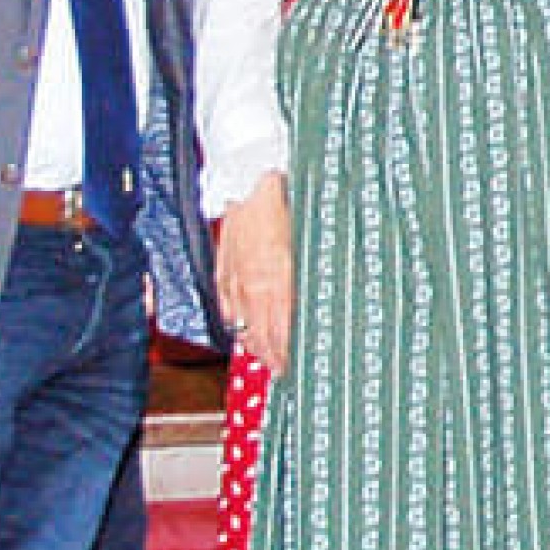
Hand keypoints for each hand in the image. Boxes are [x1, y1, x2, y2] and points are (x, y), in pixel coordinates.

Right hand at [217, 175, 296, 380]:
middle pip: (263, 333)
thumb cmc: (287, 202)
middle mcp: (255, 283)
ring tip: (267, 358)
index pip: (284, 329)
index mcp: (279, 278)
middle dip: (274, 356)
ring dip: (255, 344)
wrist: (250, 177)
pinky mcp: (224, 267)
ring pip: (243, 323)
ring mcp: (236, 277)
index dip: (290, 352)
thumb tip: (324, 300)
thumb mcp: (309, 240)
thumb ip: (312, 274)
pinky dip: (236, 321)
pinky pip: (228, 305)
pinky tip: (242, 330)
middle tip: (284, 372)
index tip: (296, 367)